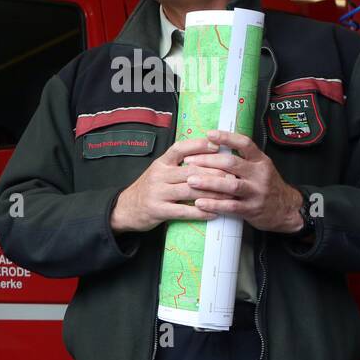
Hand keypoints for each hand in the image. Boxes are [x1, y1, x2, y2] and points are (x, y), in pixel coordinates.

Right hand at [110, 136, 230, 231]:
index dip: (198, 145)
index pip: (179, 149)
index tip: (217, 145)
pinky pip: (183, 211)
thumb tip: (207, 154)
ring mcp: (157, 193)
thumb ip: (178, 164)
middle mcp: (158, 175)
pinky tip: (213, 213)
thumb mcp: (159, 171)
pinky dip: (200, 213)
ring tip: (229, 195)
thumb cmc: (149, 189)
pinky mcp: (158, 210)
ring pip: (190, 191)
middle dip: (214, 174)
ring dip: (212, 194)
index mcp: (160, 163)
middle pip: (191, 171)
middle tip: (234, 176)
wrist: (125, 208)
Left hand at [180, 130, 304, 232]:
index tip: (209, 134)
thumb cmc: (265, 186)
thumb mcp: (259, 168)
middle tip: (189, 161)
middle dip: (208, 161)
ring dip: (209, 182)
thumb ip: (241, 158)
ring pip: (231, 185)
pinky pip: (231, 206)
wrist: (285, 209)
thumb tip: (212, 146)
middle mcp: (260, 174)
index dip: (227, 138)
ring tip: (190, 180)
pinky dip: (214, 204)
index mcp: (260, 161)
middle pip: (232, 163)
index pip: (245, 144)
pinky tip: (199, 203)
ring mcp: (256, 192)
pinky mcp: (252, 209)